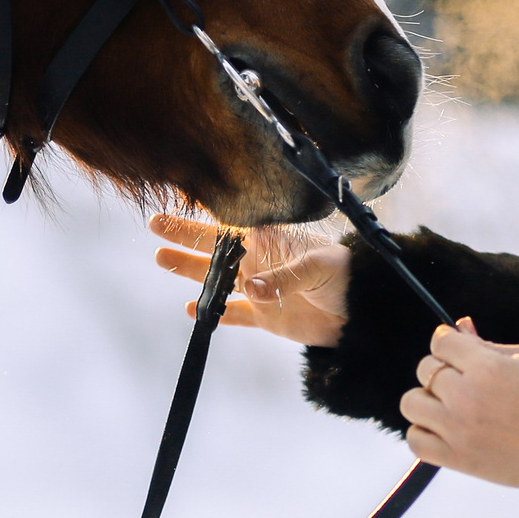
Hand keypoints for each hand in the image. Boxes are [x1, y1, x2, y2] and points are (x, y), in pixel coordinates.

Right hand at [149, 213, 350, 346]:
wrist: (363, 312)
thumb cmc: (345, 276)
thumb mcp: (318, 268)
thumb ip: (284, 278)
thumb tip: (250, 289)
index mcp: (271, 242)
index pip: (231, 225)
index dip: (205, 214)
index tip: (179, 201)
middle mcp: (260, 262)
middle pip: (214, 248)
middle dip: (184, 235)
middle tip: (155, 224)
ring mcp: (260, 288)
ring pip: (216, 279)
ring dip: (190, 270)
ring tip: (160, 258)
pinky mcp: (265, 316)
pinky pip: (233, 314)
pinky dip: (214, 313)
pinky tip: (191, 309)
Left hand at [402, 322, 518, 499]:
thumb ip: (489, 344)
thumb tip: (460, 326)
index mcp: (486, 367)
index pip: (440, 341)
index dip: (448, 341)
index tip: (457, 348)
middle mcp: (465, 397)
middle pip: (425, 369)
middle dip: (443, 368)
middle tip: (466, 379)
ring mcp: (457, 430)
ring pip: (411, 403)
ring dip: (427, 399)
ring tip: (451, 404)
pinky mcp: (457, 459)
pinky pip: (416, 441)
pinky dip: (424, 432)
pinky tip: (445, 428)